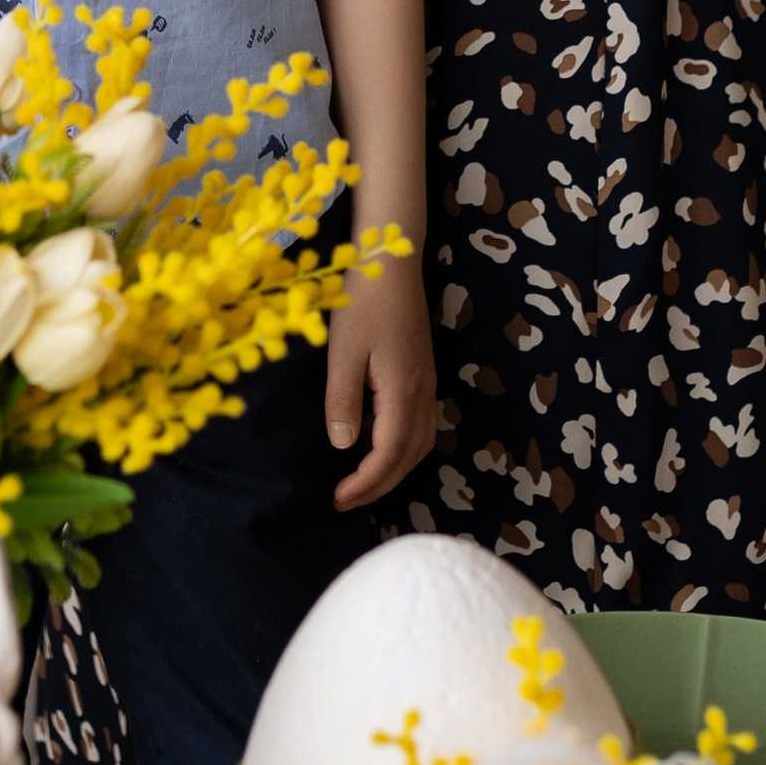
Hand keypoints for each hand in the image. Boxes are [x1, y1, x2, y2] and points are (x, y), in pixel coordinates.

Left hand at [326, 254, 436, 513]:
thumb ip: (343, 400)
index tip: (337, 498)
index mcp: (403, 392)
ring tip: (361, 483)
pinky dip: (404, 449)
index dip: (365, 483)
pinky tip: (380, 446)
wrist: (394, 263)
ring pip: (421, 444)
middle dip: (379, 486)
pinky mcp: (424, 374)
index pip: (388, 454)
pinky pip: (422, 426)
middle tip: (344, 501)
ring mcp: (427, 384)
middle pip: (409, 457)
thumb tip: (344, 447)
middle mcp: (422, 394)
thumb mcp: (344, 351)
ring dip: (394, 470)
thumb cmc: (363, 302)